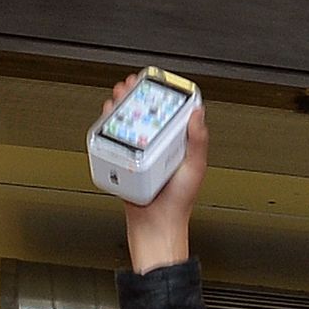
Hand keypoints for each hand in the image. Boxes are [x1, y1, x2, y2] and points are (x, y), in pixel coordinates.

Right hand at [117, 72, 209, 273]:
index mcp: (179, 144)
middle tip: (132, 84)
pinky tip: (109, 118)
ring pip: (130, 125)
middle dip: (138, 96)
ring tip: (119, 96)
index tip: (158, 82)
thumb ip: (198, 141)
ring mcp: (143, 154)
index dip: (164, 95)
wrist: (156, 226)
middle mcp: (161, 147)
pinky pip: (117, 142)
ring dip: (123, 108)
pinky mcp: (127, 163)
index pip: (172, 113)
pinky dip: (111, 128)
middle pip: (147, 115)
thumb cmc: (179, 202)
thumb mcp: (195, 167)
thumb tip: (199, 114)